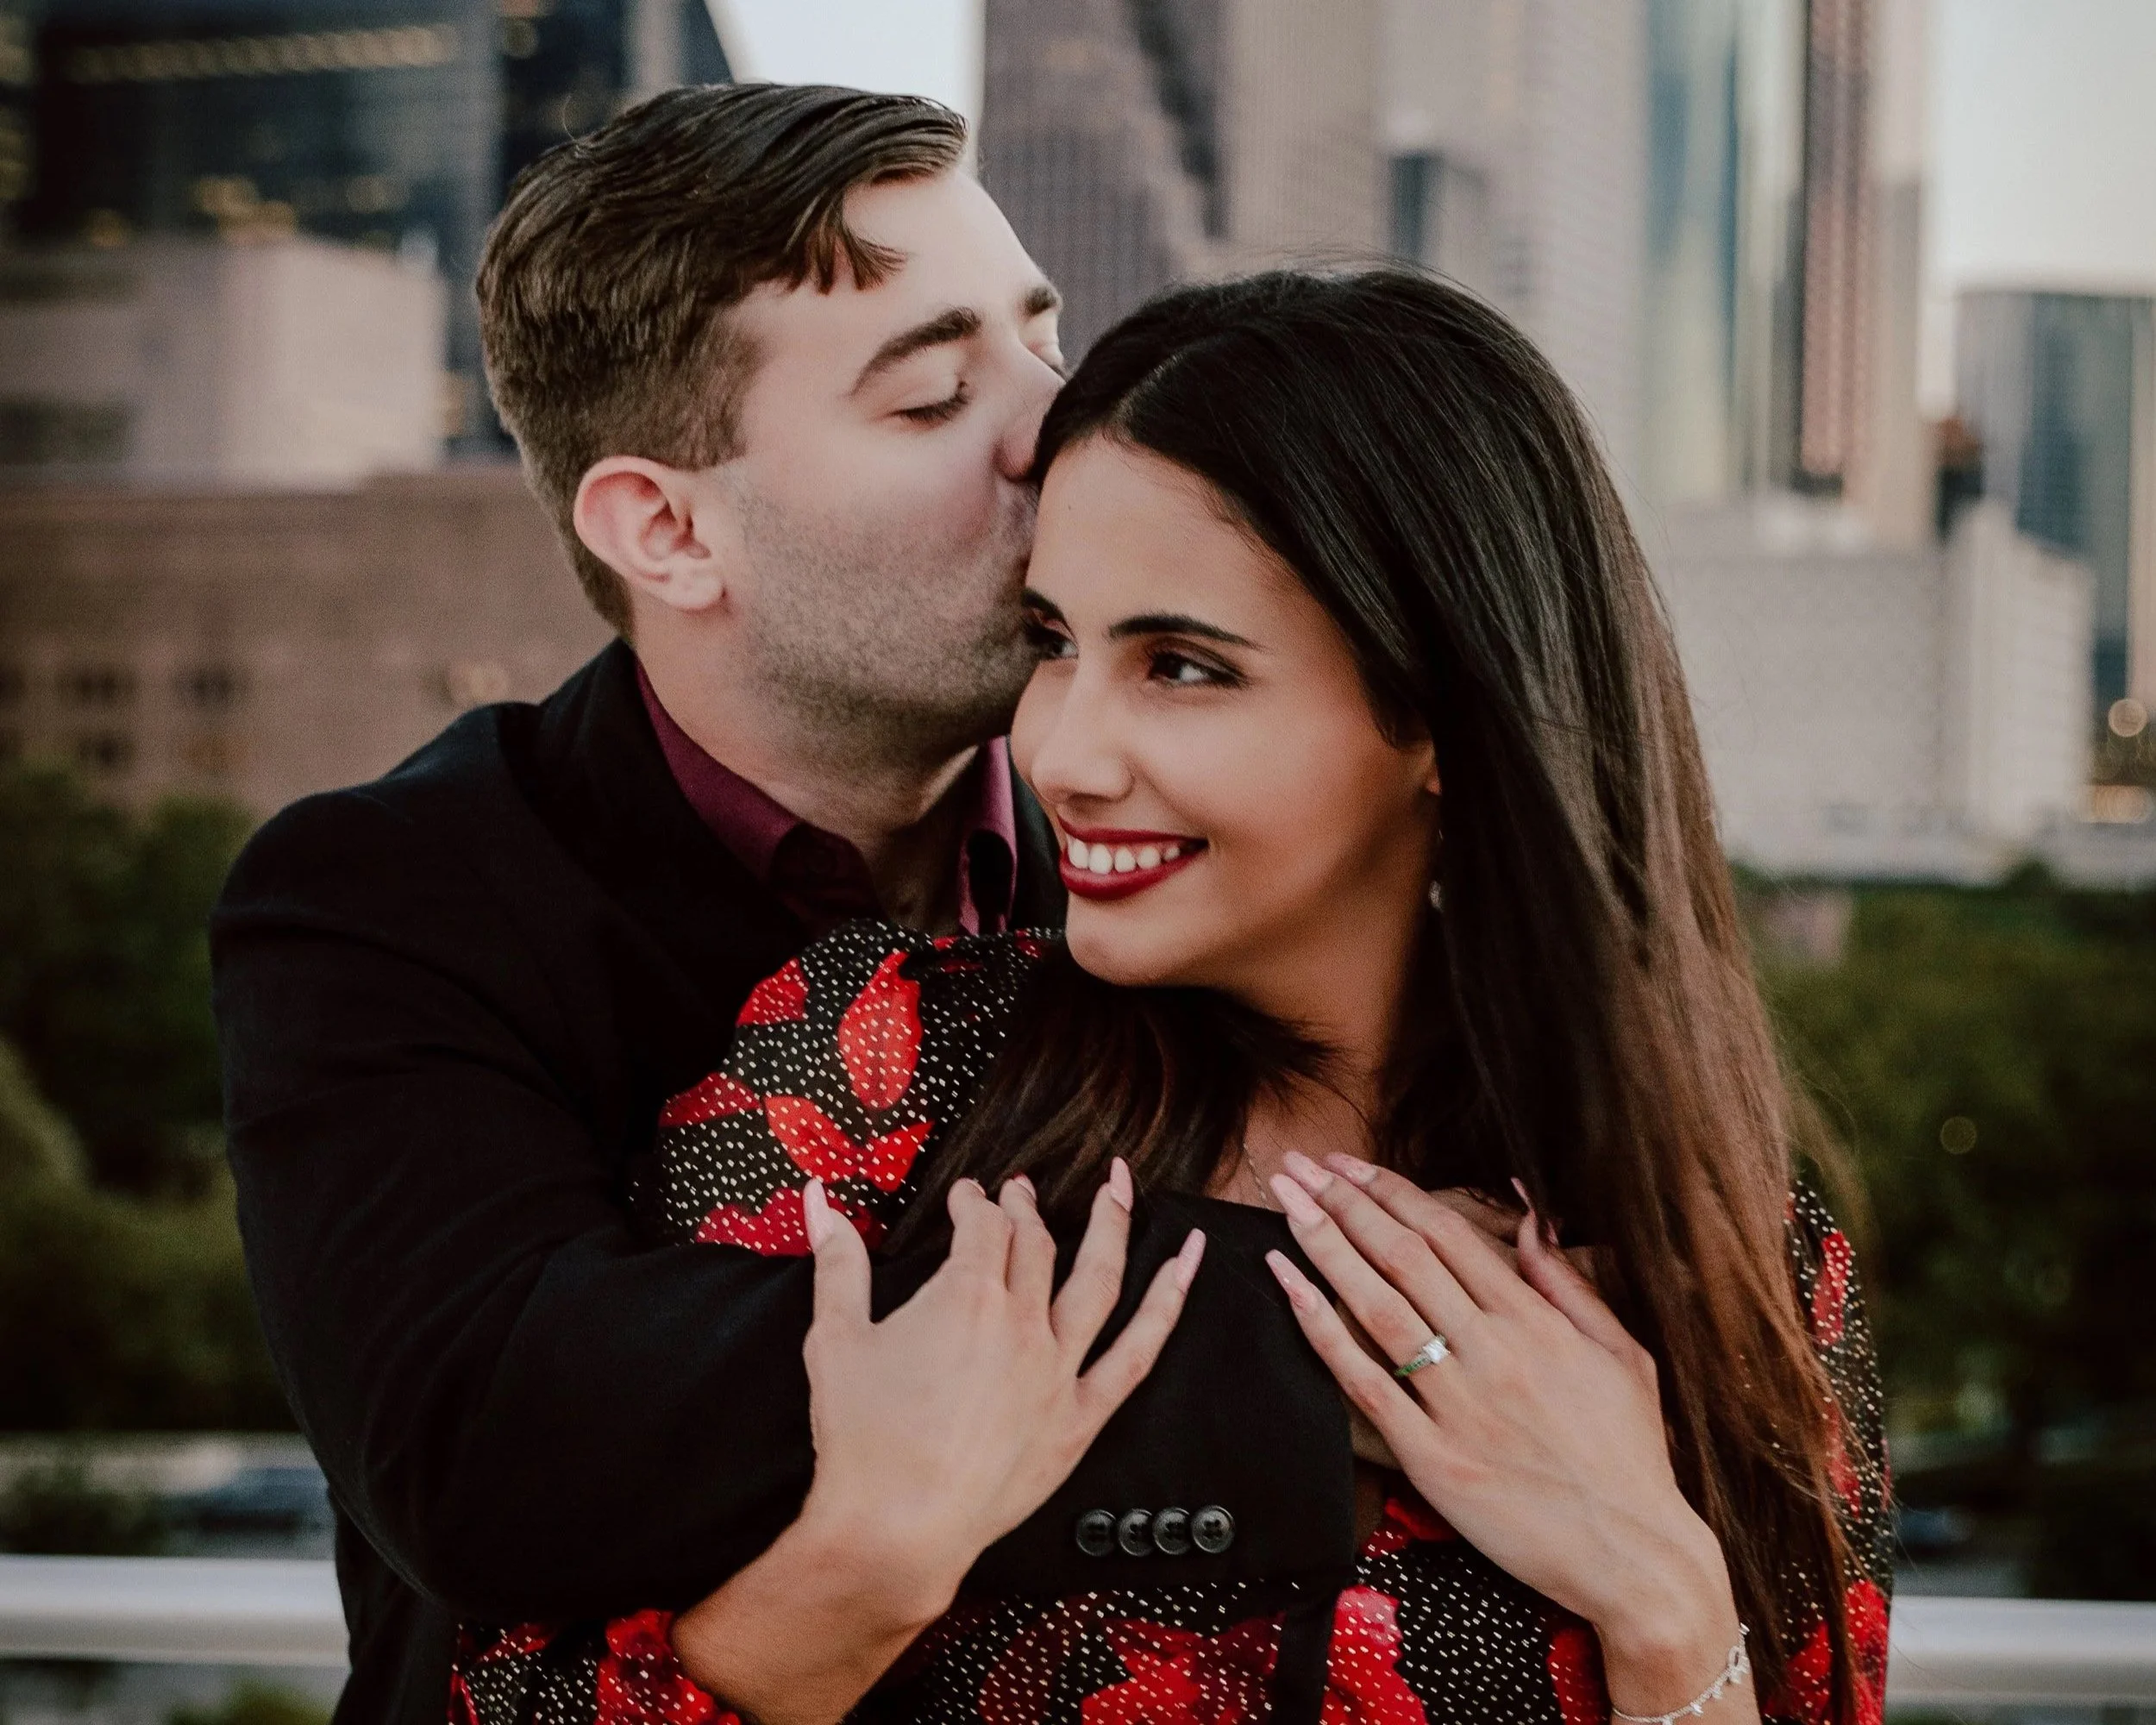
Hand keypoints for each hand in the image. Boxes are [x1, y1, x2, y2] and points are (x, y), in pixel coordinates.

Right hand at [673, 1164, 1202, 1724]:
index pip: (981, 1225)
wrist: (896, 1529)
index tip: (966, 1197)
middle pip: (1034, 1244)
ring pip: (1099, 1277)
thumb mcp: (836, 1338)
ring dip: (1112, 1224)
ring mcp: (1058, 1369)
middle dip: (1025, 1209)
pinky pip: (1139, 1350)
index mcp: (965, 1296)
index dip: (974, 1203)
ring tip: (1118, 1187)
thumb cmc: (863, 1439)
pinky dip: (1169, 1300)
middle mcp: (1021, 1322)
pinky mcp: (1081, 1416)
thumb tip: (819, 1198)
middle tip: (1020, 1190)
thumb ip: (836, 1261)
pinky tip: (1187, 1262)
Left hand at [1265, 1152, 1755, 1722]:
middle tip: (1296, 1167)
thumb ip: (1565, 1281)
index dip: (1389, 1191)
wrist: (1633, 1556)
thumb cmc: (1629, 1454)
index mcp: (1534, 1321)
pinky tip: (1289, 1285)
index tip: (1347, 1165)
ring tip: (1284, 1203)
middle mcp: (1491, 1351)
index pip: (1445, 1235)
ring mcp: (1457, 1404)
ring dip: (1323, 1245)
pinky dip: (1321, 1328)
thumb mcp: (1621, 1352)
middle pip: (1400, 1256)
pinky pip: (1363, 1382)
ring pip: (1375, 1305)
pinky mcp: (1431, 1458)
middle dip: (1341, 1201)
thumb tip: (1529, 1214)